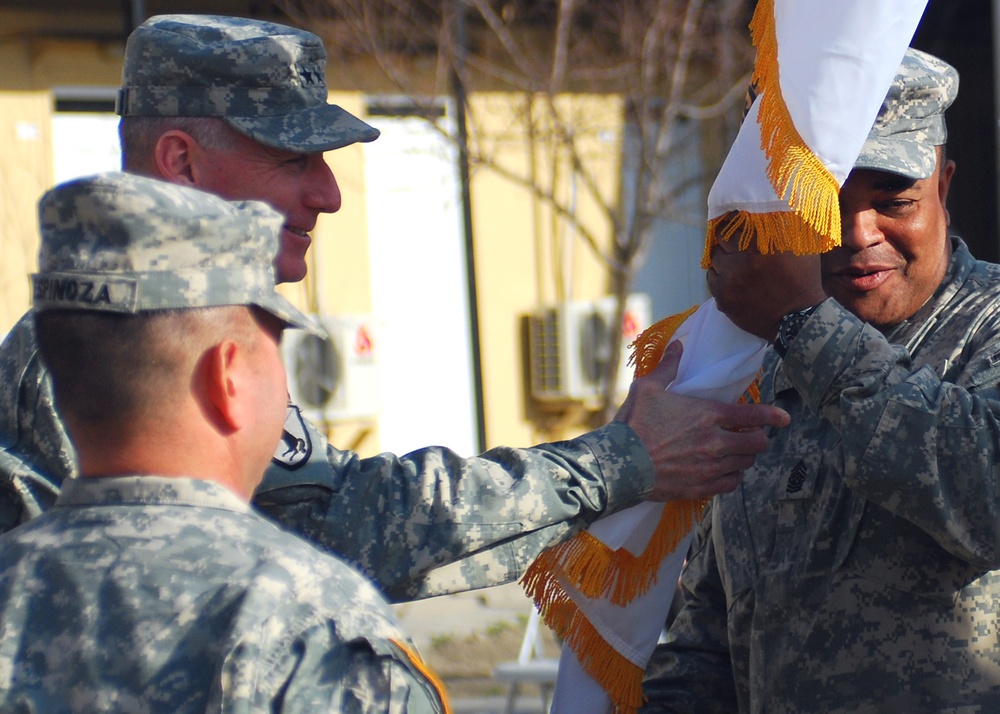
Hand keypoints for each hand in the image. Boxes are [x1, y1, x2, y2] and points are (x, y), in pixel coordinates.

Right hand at [614, 341, 789, 499]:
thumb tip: (678, 346)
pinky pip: (731, 484)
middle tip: (752, 435)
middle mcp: (715, 441)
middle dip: (759, 438)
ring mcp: (710, 467)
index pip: (754, 414)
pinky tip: (726, 472)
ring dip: (746, 456)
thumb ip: (668, 367)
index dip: (773, 416)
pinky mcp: (701, 487)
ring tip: (738, 452)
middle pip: (757, 443)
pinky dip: (733, 477)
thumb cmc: (633, 423)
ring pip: (746, 463)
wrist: (619, 463)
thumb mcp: (647, 388)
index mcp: (707, 414)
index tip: (784, 418)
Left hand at [706, 228, 825, 340]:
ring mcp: (729, 281)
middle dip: (727, 242)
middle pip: (719, 241)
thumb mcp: (800, 247)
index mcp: (759, 244)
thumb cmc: (803, 279)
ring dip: (724, 260)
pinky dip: (720, 277)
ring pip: (714, 261)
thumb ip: (783, 228)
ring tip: (736, 265)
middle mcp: (740, 260)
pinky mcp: (722, 298)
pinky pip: (712, 279)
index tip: (735, 225)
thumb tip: (770, 211)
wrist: (798, 318)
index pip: (730, 225)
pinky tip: (733, 280)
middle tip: (735, 246)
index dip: (732, 224)